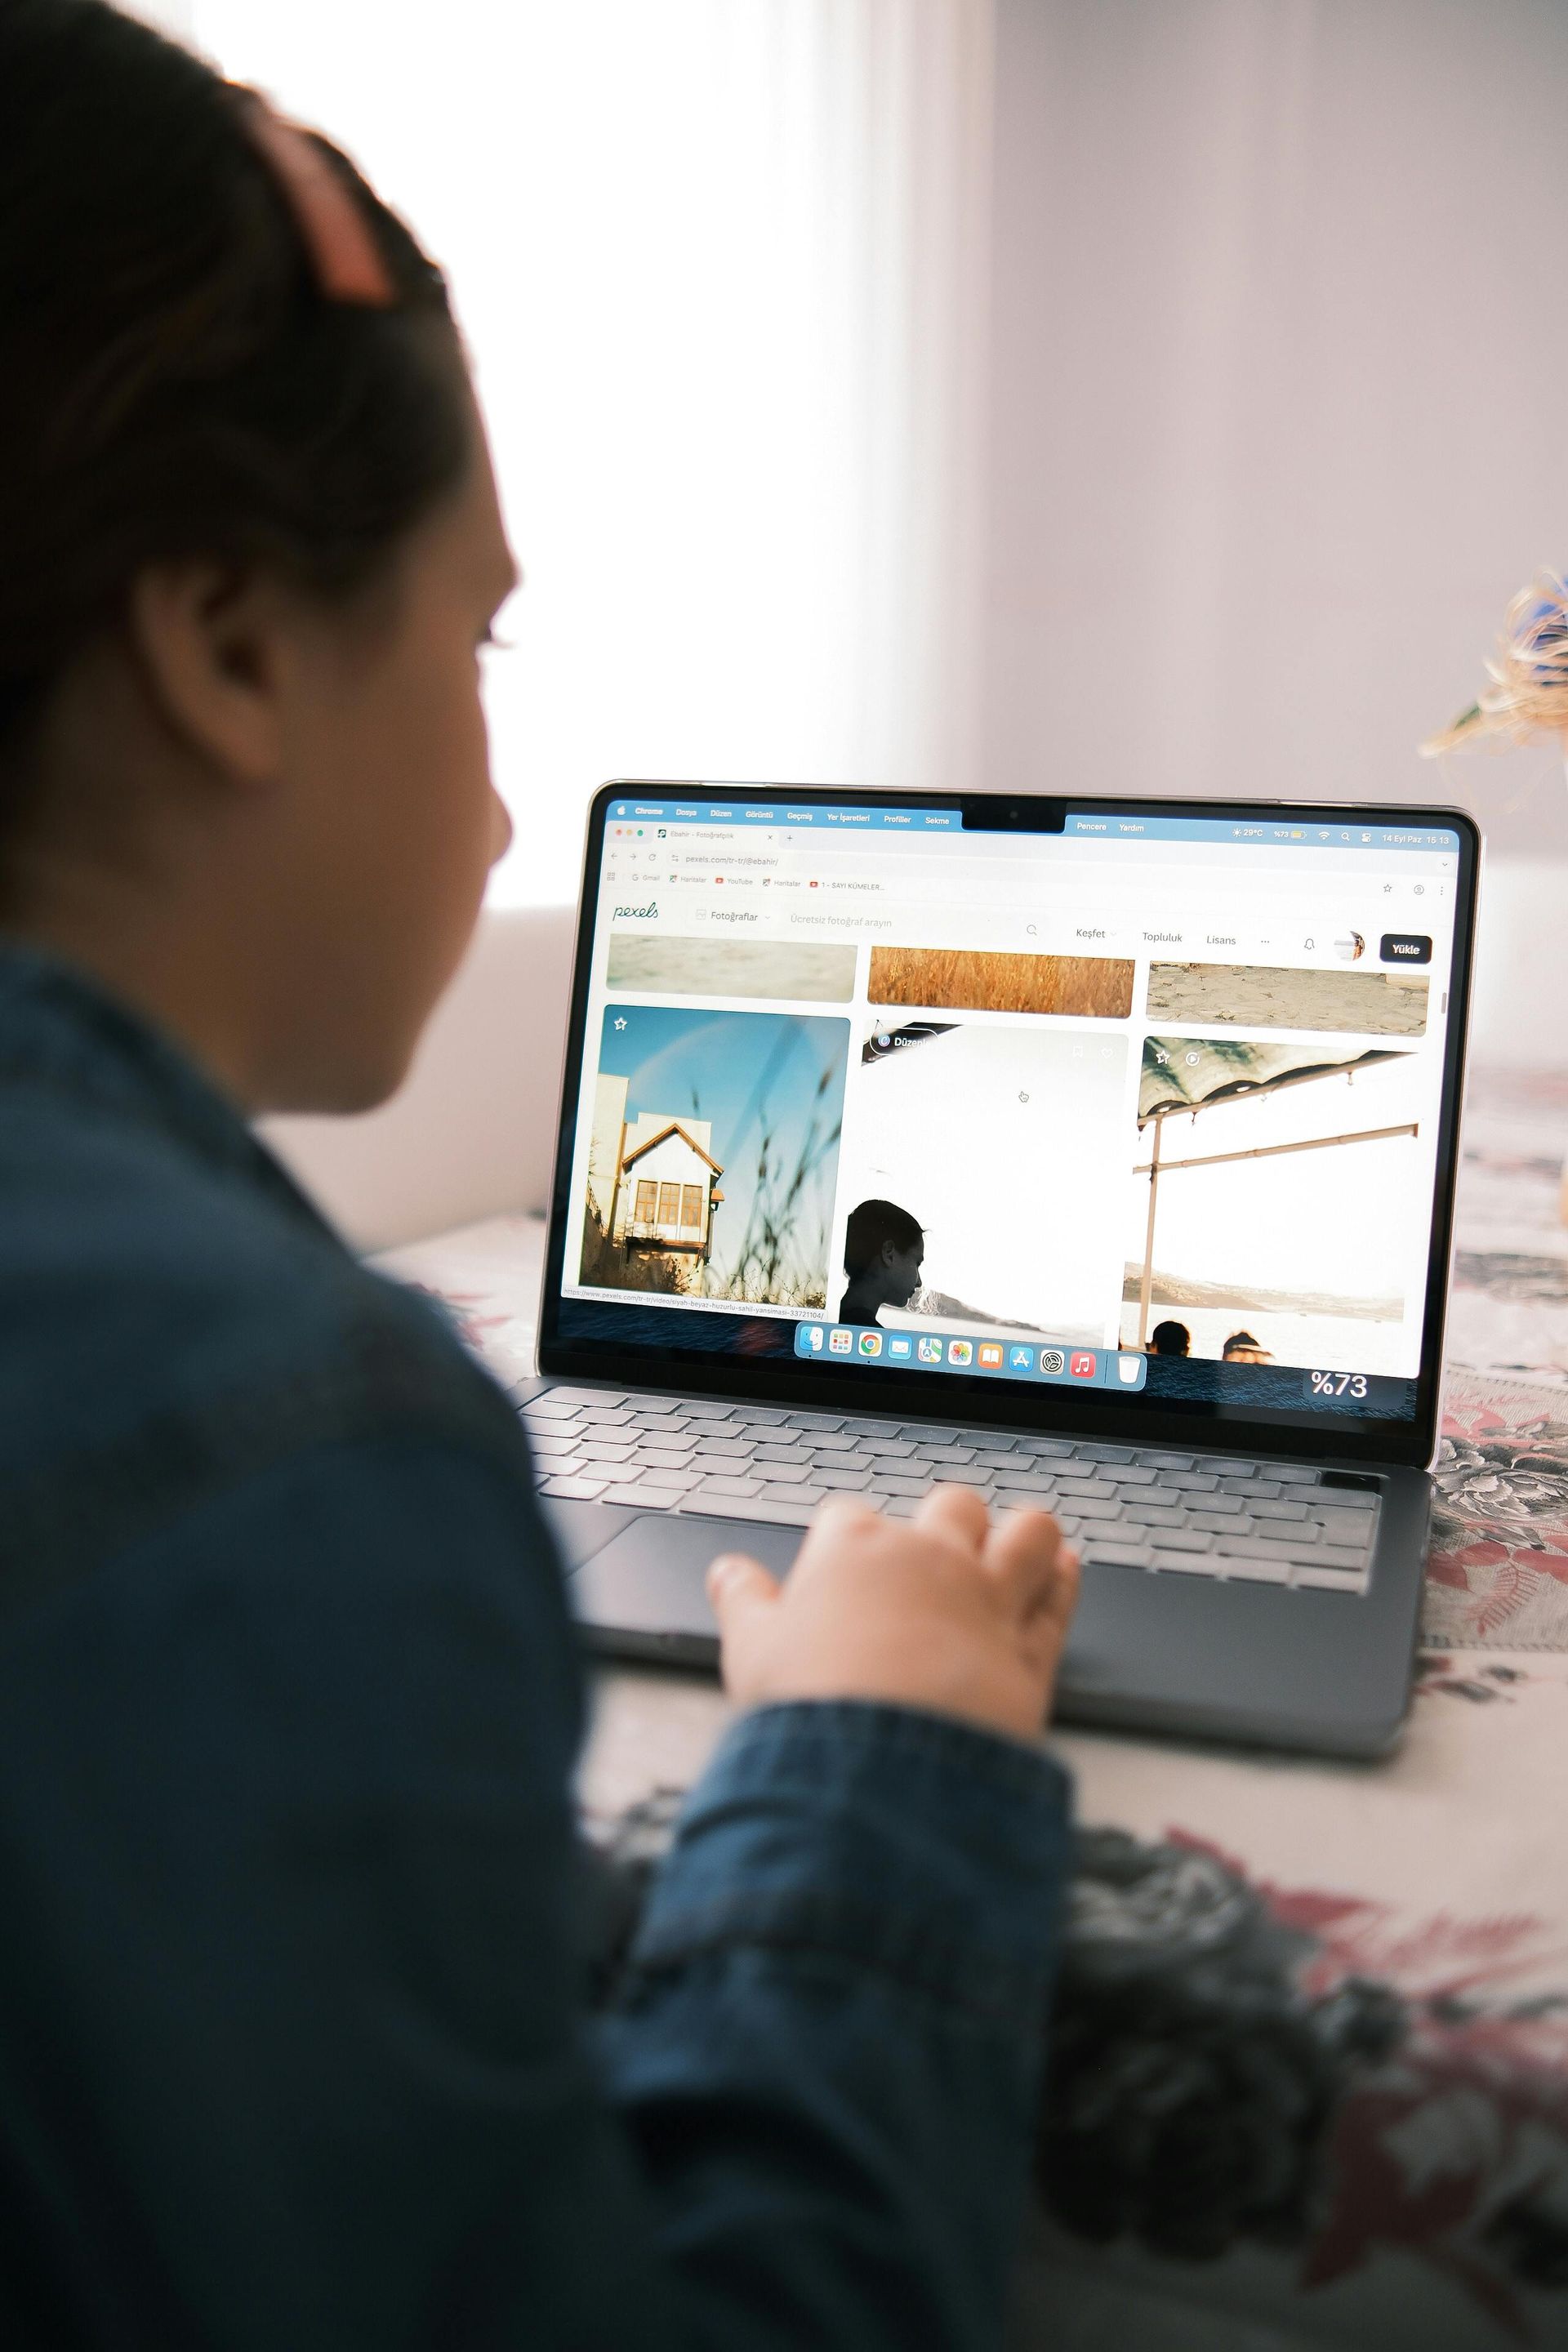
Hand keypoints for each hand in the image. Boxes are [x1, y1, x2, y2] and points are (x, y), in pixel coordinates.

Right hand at [705, 1487, 1079, 1745]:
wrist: (882, 1763)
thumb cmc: (814, 1705)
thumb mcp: (752, 1652)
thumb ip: (743, 1604)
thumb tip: (727, 1575)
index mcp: (853, 1551)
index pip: (849, 1517)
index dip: (847, 1539)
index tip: (844, 1559)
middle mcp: (927, 1559)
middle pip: (951, 1506)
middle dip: (949, 1519)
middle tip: (942, 1543)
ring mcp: (985, 1598)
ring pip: (1026, 1534)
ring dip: (1026, 1534)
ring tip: (1022, 1539)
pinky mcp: (1030, 1646)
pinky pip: (1059, 1600)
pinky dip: (1066, 1583)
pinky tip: (1067, 1571)